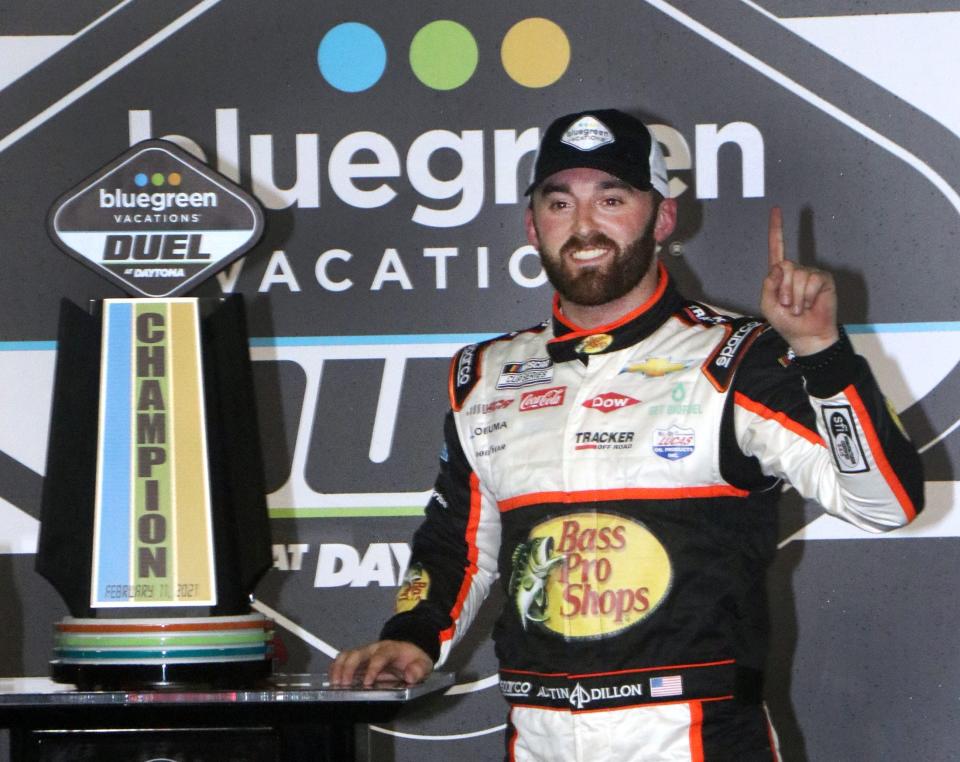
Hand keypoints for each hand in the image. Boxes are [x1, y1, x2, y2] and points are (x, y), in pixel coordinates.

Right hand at [329, 640, 432, 686]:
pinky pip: (342, 660)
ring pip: (346, 655)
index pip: (379, 657)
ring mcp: (364, 653)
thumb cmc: (413, 659)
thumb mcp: (423, 665)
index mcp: (390, 650)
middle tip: (344, 685)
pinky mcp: (358, 660)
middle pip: (357, 654)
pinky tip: (332, 680)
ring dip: (338, 669)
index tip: (367, 683)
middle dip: (348, 669)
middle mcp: (374, 649)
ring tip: (334, 684)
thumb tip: (411, 676)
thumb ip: (418, 670)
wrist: (409, 650)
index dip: (372, 669)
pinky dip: (335, 669)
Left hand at [761, 206, 838, 354]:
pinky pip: (812, 280)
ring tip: (798, 308)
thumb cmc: (786, 322)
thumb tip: (779, 266)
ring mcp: (810, 274)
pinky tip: (809, 305)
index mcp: (779, 274)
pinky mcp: (823, 279)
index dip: (776, 229)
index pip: (776, 248)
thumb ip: (768, 284)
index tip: (776, 209)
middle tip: (788, 305)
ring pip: (798, 275)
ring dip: (795, 296)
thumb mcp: (767, 304)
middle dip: (783, 290)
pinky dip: (807, 296)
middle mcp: (795, 270)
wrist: (806, 335)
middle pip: (785, 266)